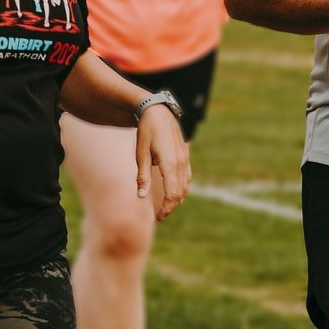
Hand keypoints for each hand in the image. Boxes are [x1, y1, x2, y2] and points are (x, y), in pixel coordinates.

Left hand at [135, 106, 190, 220]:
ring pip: (186, 185)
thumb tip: (141, 196)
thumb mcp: (141, 153)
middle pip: (180, 192)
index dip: (167, 208)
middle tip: (161, 215)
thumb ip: (142, 176)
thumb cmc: (147, 132)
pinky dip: (183, 187)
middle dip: (172, 206)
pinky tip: (177, 193)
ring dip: (178, 198)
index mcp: (170, 163)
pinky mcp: (186, 155)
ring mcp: (185, 158)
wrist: (158, 111)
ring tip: (167, 206)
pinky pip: (187, 176)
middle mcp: (181, 162)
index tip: (159, 217)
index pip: (172, 193)